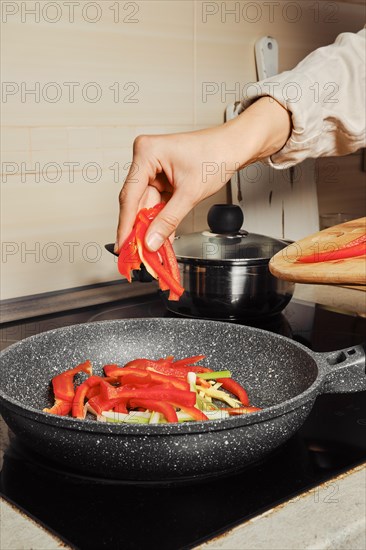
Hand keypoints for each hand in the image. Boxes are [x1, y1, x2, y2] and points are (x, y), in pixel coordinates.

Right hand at [116, 97, 290, 251]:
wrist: (234, 147)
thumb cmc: (217, 155)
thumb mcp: (190, 193)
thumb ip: (168, 220)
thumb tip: (151, 240)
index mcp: (147, 152)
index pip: (129, 195)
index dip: (125, 224)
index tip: (122, 245)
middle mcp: (146, 157)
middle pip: (136, 201)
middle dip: (139, 228)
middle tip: (137, 253)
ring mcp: (153, 168)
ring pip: (147, 205)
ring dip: (150, 227)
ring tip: (150, 249)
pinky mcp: (162, 177)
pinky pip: (157, 203)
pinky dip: (160, 219)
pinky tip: (160, 236)